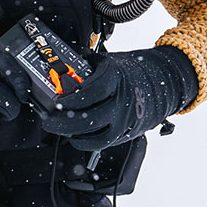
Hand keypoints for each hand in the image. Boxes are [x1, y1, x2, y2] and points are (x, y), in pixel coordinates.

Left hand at [37, 46, 198, 151]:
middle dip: (62, 121)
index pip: (89, 92)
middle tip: (47, 119)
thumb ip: (84, 63)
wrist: (160, 84)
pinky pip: (101, 144)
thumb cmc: (127, 71)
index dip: (69, 99)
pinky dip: (83, 143)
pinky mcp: (124, 134)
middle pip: (88, 118)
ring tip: (55, 128)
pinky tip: (72, 136)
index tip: (53, 100)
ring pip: (93, 136)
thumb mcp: (106, 61)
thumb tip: (58, 64)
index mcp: (115, 79)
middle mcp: (121, 102)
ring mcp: (124, 120)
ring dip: (70, 133)